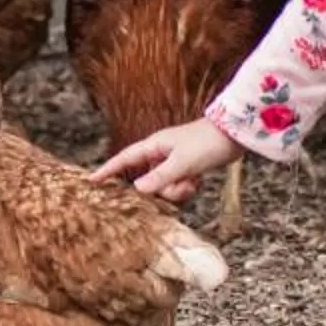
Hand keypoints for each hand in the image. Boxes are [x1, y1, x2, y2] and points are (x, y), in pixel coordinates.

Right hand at [94, 119, 243, 206]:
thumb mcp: (182, 163)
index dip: (108, 170)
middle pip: (146, 180)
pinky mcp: (185, 168)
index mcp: (154, 146)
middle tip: (177, 184)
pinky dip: (185, 188)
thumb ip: (159, 177)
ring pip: (163, 186)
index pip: (124, 159)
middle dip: (160, 188)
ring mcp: (173, 162)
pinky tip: (197, 181)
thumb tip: (137, 189)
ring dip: (176, 189)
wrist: (234, 136)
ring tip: (192, 180)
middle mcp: (160, 154)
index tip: (91, 180)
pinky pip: (176, 186)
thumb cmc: (207, 143)